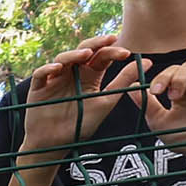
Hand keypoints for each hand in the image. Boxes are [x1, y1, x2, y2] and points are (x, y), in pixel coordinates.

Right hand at [17, 34, 145, 157]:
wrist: (56, 146)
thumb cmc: (80, 126)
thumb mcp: (105, 102)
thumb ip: (123, 82)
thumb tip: (147, 63)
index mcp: (89, 76)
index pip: (101, 57)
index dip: (113, 51)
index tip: (126, 53)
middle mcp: (72, 74)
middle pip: (83, 51)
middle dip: (95, 43)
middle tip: (109, 39)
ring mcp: (54, 79)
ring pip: (62, 58)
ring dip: (74, 54)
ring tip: (85, 55)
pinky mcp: (38, 88)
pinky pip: (40, 74)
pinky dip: (47, 68)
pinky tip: (57, 68)